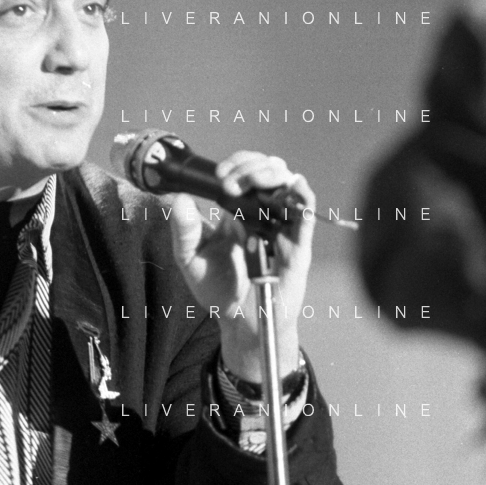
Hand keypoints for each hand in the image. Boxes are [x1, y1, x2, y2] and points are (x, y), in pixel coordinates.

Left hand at [167, 151, 315, 382]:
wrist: (238, 320)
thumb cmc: (217, 287)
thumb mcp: (190, 258)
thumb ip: (184, 230)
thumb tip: (179, 199)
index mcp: (237, 209)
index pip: (245, 170)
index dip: (236, 164)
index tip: (220, 175)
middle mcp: (262, 212)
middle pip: (269, 168)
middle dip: (250, 166)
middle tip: (230, 184)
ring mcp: (281, 226)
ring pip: (288, 184)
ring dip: (270, 175)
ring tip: (250, 186)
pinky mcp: (297, 245)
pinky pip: (306, 215)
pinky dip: (301, 197)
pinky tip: (288, 191)